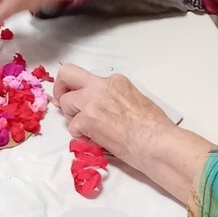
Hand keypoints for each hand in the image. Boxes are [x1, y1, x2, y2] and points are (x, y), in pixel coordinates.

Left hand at [54, 63, 214, 202]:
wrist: (156, 142)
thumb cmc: (154, 128)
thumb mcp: (135, 100)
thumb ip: (114, 98)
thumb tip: (102, 108)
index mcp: (116, 81)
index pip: (88, 78)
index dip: (80, 90)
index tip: (79, 99)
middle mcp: (101, 86)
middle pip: (67, 73)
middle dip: (61, 88)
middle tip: (64, 105)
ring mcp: (92, 101)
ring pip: (66, 103)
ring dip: (72, 117)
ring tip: (87, 130)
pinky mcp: (87, 119)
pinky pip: (72, 126)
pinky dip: (80, 136)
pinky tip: (94, 141)